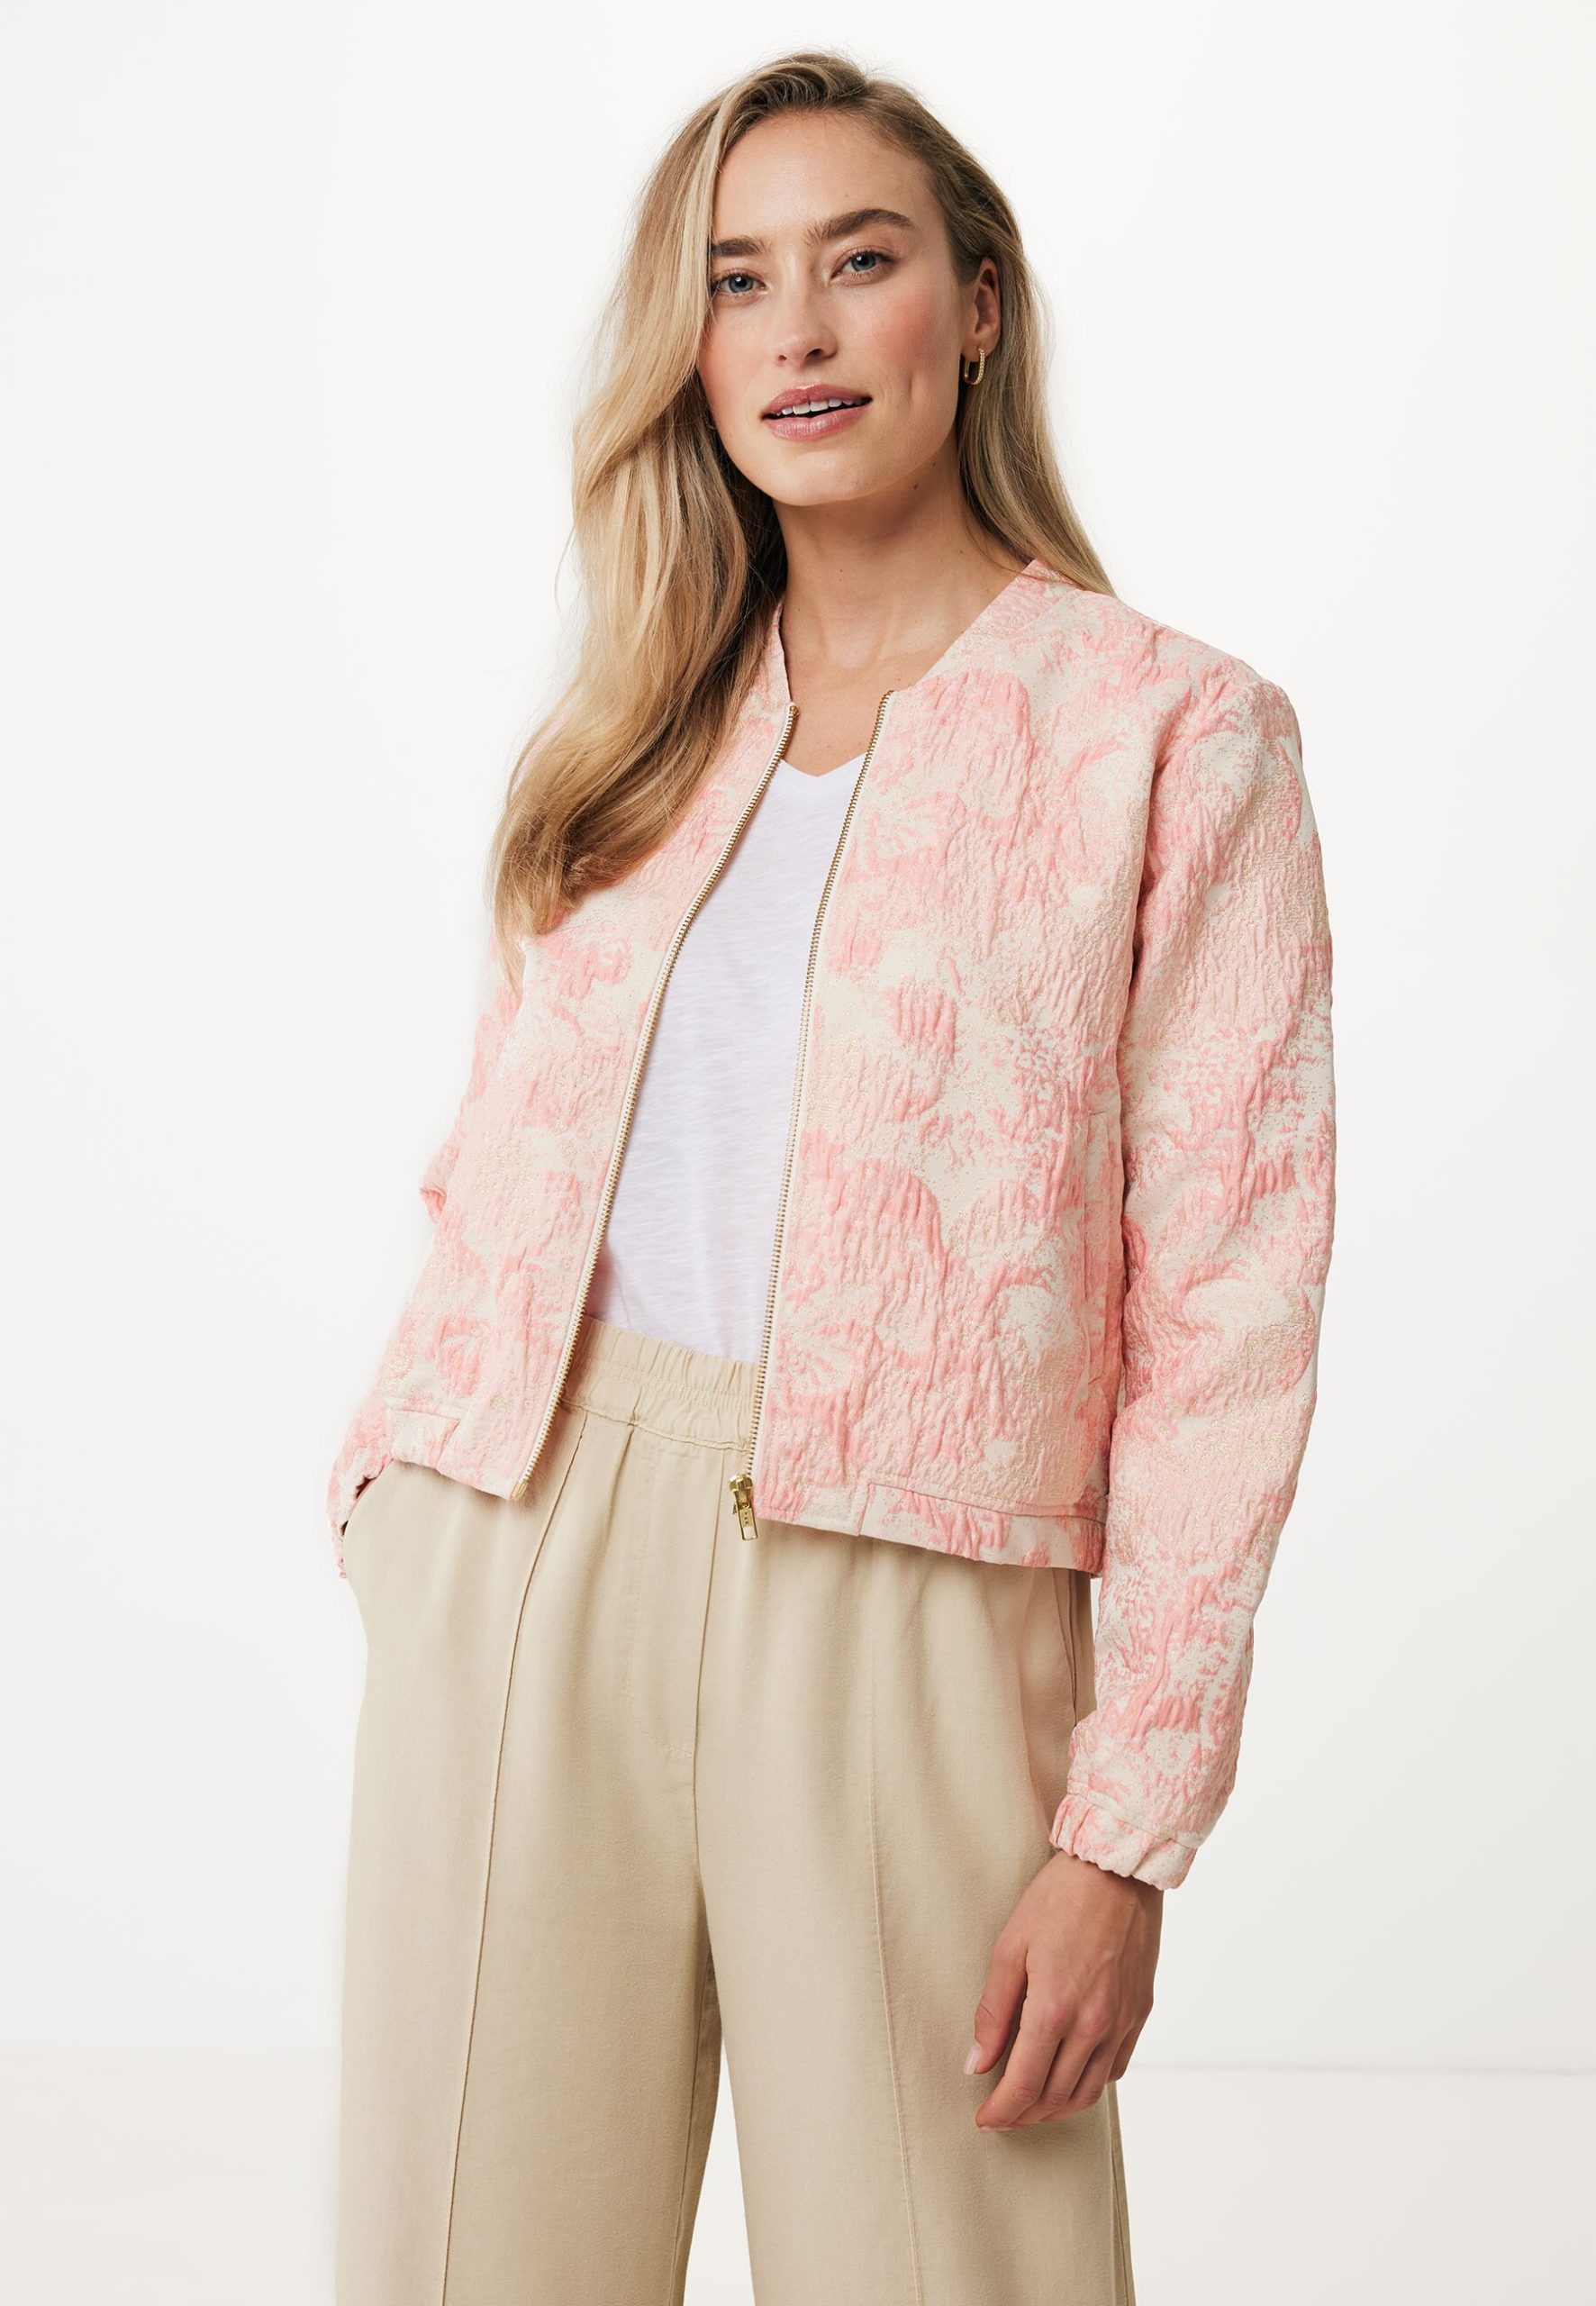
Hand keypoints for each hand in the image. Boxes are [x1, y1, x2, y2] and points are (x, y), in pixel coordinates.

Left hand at [965, 1848, 1160, 2128]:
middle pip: (1056, 2097)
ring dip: (1057, 2107)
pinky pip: (1115, 2069)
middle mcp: (1093, 2026)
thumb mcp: (1010, 1948)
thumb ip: (993, 2012)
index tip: (984, 2120)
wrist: (1117, 1871)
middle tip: (1002, 2113)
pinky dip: (1089, 2083)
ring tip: (1032, 2103)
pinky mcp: (1140, 2013)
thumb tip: (976, 2065)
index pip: (1023, 2086)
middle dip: (1024, 2114)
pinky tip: (1070, 2073)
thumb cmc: (1057, 1900)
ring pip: (1089, 2092)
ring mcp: (1122, 2023)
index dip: (1001, 2112)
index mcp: (1055, 2010)